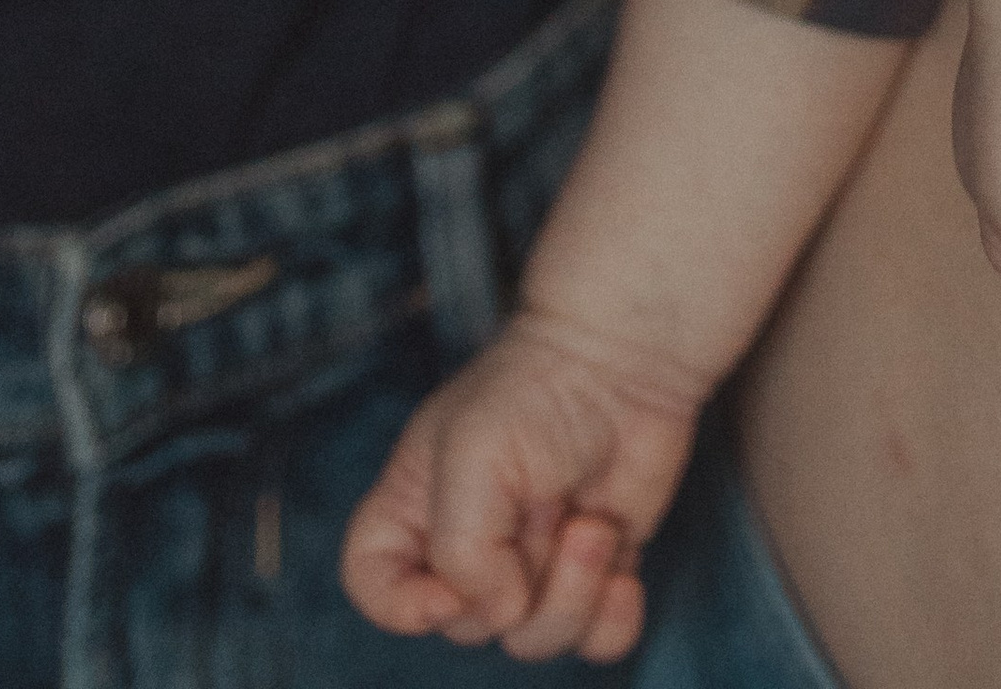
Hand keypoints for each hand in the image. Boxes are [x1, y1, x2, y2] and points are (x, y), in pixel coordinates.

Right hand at [340, 309, 701, 659]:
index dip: (398, 606)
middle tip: (547, 511)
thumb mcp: (472, 455)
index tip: (446, 593)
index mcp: (418, 504)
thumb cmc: (539, 388)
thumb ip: (462, 549)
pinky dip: (611, 623)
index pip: (373, 582)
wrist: (628, 360)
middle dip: (513, 585)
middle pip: (466, 625)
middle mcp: (470, 541)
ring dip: (570, 596)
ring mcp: (533, 560)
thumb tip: (499, 612)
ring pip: (532, 640)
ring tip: (594, 529)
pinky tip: (624, 576)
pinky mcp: (593, 569)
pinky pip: (593, 641)